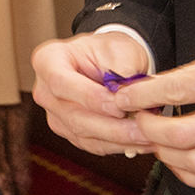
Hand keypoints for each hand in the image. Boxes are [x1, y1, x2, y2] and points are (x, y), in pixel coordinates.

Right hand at [32, 31, 154, 156]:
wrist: (108, 61)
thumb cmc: (109, 50)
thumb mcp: (118, 49)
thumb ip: (121, 72)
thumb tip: (127, 100)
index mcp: (48, 61)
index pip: (62, 83)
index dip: (90, 97)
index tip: (119, 106)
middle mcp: (46, 91)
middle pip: (74, 116)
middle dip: (111, 126)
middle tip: (142, 128)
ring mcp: (56, 115)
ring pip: (84, 135)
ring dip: (118, 139)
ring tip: (148, 136)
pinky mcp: (70, 132)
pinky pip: (92, 144)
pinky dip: (118, 145)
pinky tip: (140, 142)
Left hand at [114, 41, 194, 190]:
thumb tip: (158, 89)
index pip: (176, 90)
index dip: (141, 96)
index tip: (123, 97)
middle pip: (179, 135)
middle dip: (148, 130)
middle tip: (139, 121)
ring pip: (194, 164)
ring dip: (166, 155)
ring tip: (159, 142)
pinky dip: (191, 176)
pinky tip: (182, 162)